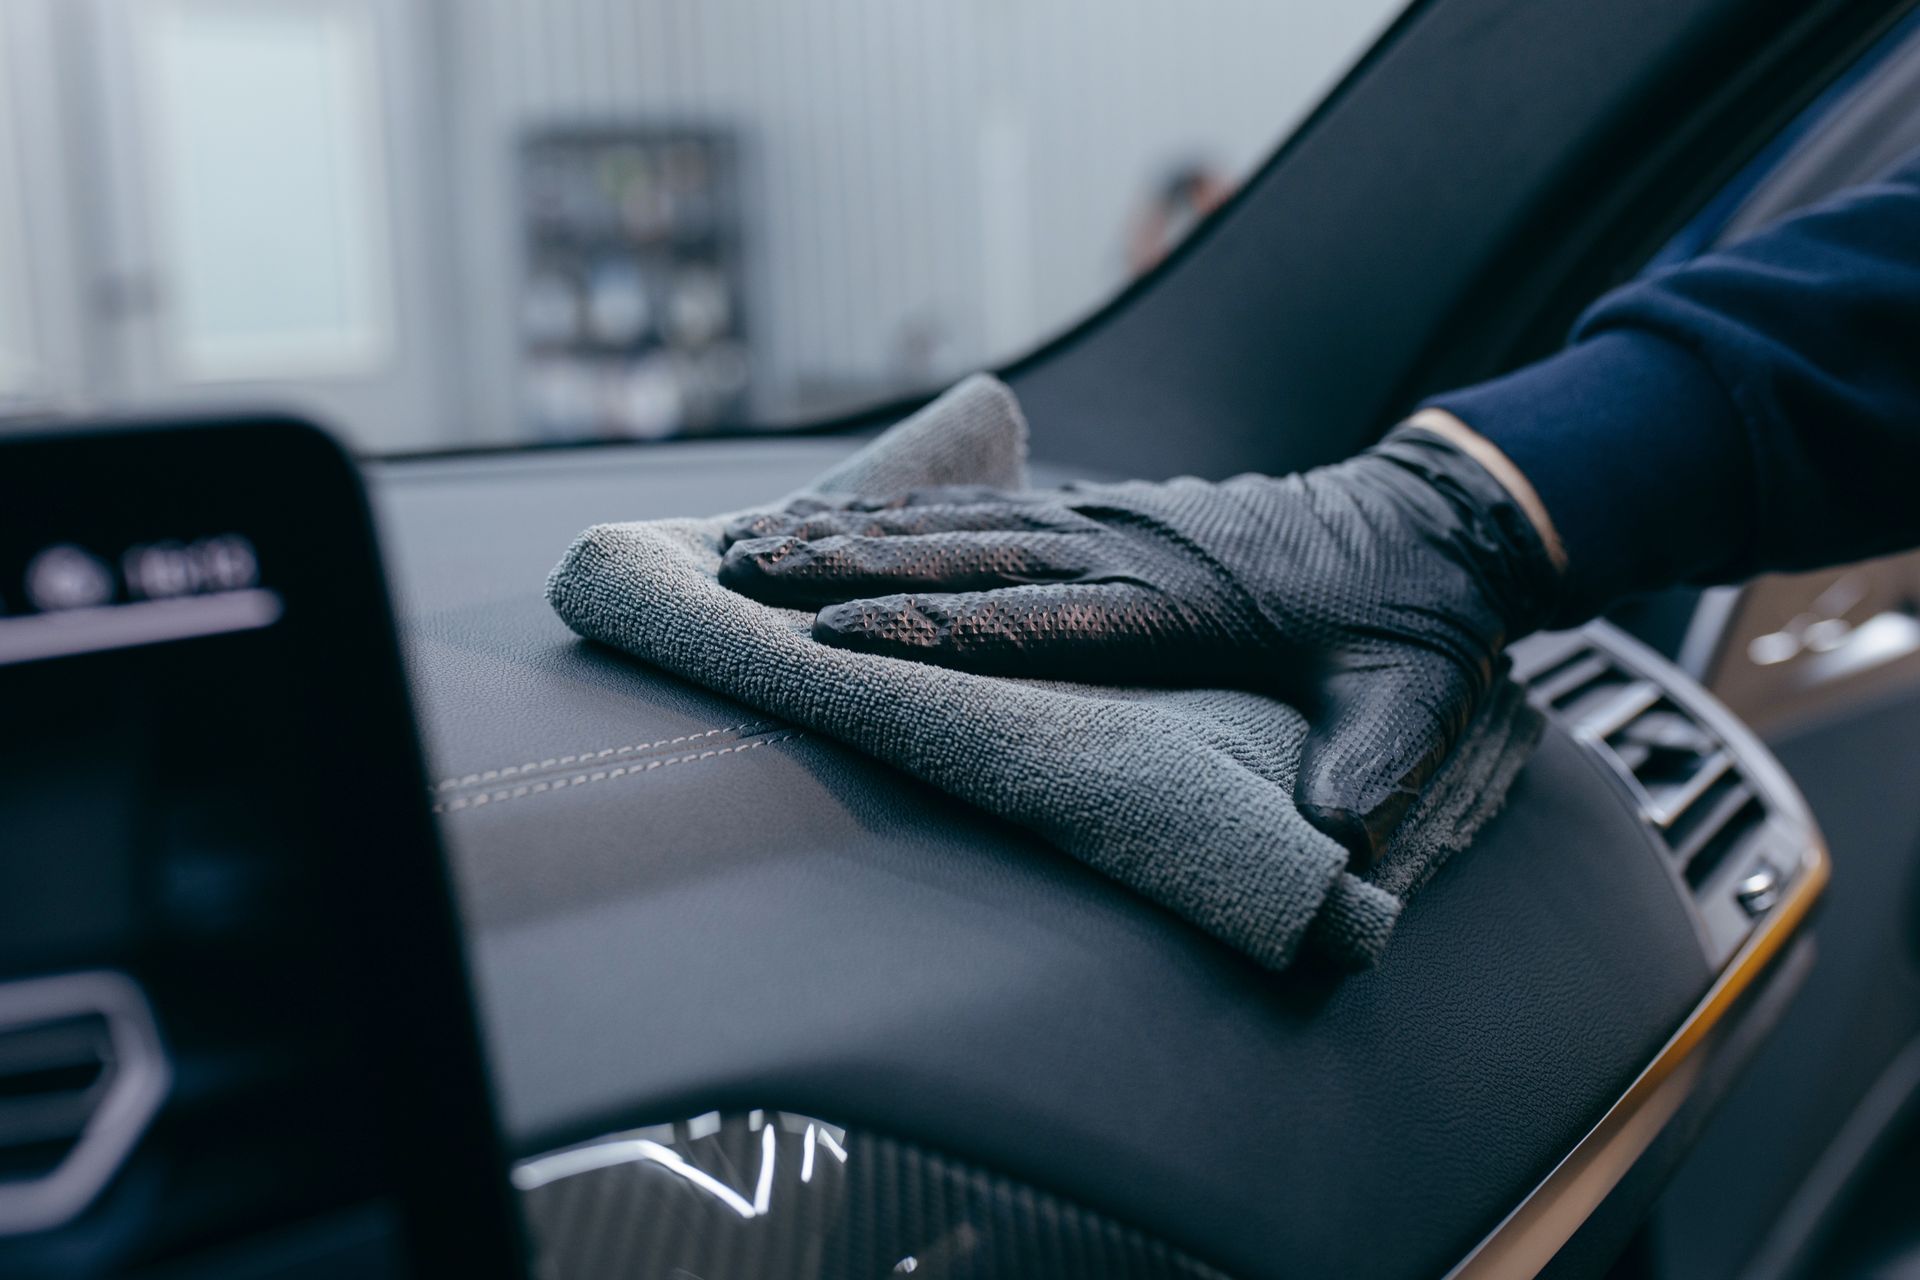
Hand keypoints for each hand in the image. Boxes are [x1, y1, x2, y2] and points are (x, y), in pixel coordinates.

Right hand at [718, 428, 1561, 865]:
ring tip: (758, 541)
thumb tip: (1335, 850)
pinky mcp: (1112, 510)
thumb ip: (1366, 768)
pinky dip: (909, 512)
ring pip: (961, 523)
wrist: (1427, 520)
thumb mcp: (1405, 700)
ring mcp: (1113, 517)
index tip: (835, 635)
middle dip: (847, 567)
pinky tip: (848, 519)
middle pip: (963, 555)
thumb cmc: (1408, 621)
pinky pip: (991, 508)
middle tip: (744, 571)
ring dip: (855, 532)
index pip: (1030, 615)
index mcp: (1175, 599)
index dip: (930, 627)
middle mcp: (1124, 546)